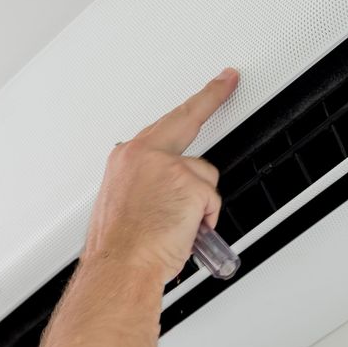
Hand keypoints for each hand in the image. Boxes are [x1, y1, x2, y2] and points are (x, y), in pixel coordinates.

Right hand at [83, 67, 238, 281]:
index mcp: (126, 158)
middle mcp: (144, 154)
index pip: (164, 123)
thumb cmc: (121, 246)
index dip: (193, 103)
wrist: (119, 267)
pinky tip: (184, 230)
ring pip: (204, 175)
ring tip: (176, 226)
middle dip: (211, 97)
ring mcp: (168, 167)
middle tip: (228, 79)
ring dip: (199, 203)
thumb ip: (147, 183)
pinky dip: (205, 220)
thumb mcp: (124, 203)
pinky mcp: (189, 184)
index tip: (214, 83)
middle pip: (188, 120)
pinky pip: (212, 200)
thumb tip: (167, 190)